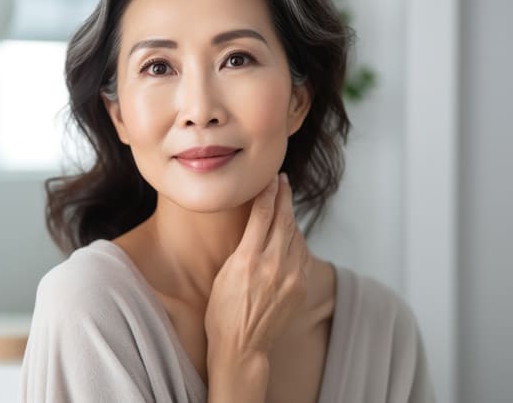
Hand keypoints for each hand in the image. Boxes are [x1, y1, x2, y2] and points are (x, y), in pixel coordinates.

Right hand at [205, 173, 312, 361]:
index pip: (263, 214)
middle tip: (282, 180)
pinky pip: (302, 254)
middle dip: (284, 196)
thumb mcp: (225, 273)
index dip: (268, 191)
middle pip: (284, 219)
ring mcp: (291, 277)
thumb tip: (257, 223)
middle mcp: (273, 266)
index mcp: (248, 260)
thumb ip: (243, 247)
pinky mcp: (300, 287)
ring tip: (283, 205)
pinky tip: (290, 236)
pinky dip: (296, 240)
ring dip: (290, 217)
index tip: (270, 177)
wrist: (242, 346)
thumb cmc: (223, 311)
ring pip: (296, 235)